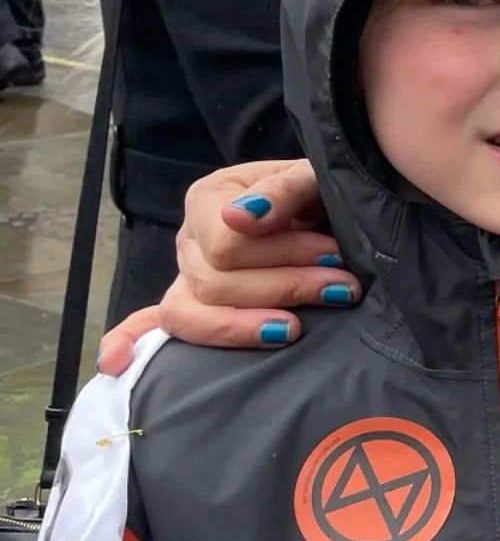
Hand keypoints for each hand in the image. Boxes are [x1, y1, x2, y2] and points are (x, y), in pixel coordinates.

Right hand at [95, 159, 346, 373]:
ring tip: (295, 329)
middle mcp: (190, 240)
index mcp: (210, 199)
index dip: (283, 253)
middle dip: (286, 286)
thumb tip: (239, 218)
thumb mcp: (312, 177)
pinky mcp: (193, 306)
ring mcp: (186, 277)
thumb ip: (283, 189)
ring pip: (194, 313)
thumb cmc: (318, 193)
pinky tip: (115, 363)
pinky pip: (154, 325)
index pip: (226, 243)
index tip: (335, 255)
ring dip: (246, 325)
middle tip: (343, 286)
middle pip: (217, 281)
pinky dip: (129, 342)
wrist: (327, 212)